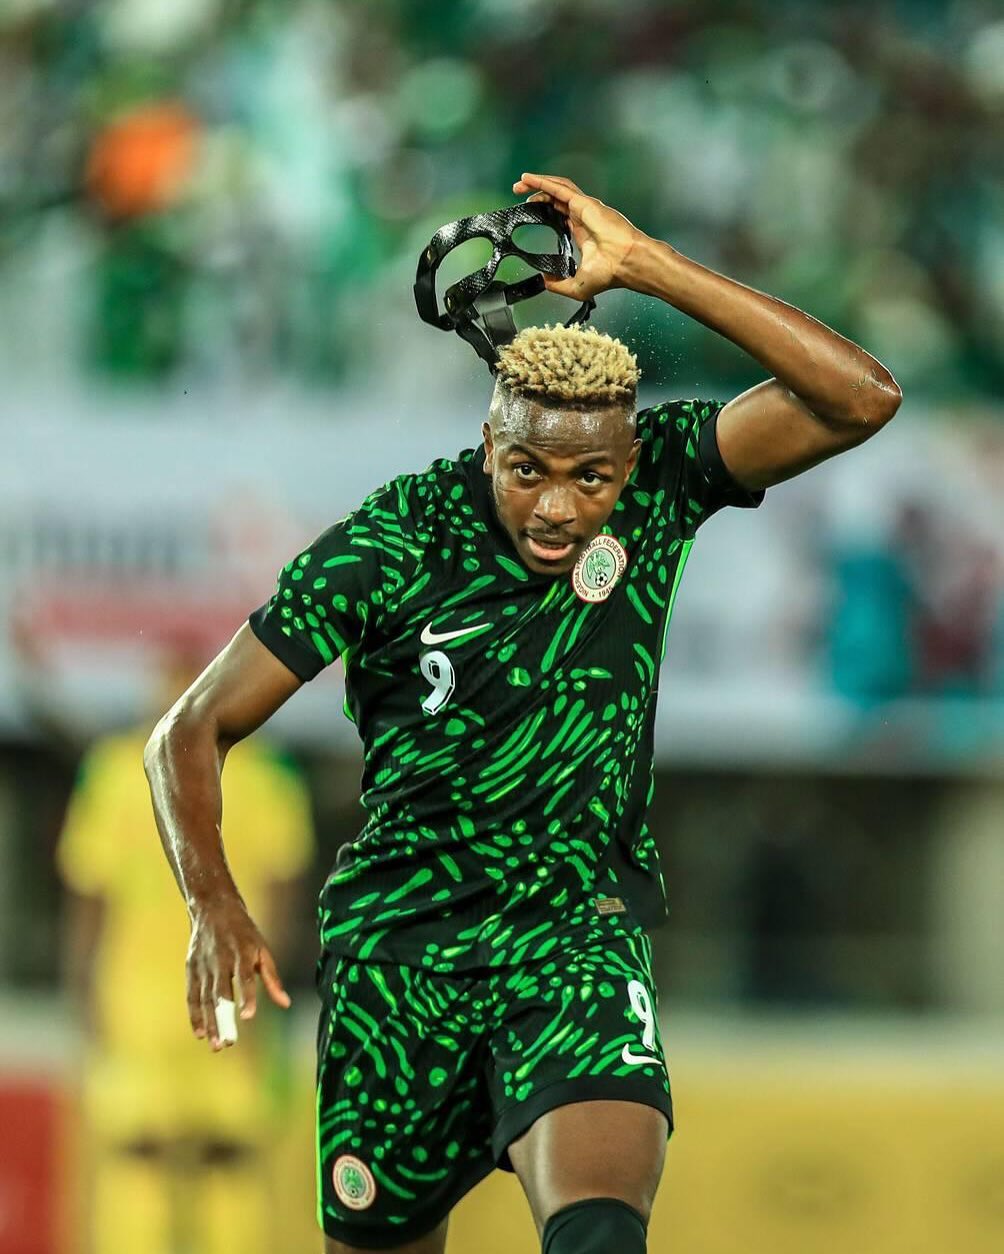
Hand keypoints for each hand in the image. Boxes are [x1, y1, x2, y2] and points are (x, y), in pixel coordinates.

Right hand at [186, 894, 290, 1050]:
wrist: (213, 908)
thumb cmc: (244, 933)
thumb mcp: (262, 949)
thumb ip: (272, 978)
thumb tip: (286, 1004)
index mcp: (242, 952)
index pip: (244, 977)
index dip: (246, 996)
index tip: (248, 1016)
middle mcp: (221, 959)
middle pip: (221, 992)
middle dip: (223, 1018)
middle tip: (228, 1043)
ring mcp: (204, 964)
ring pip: (205, 998)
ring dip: (209, 1022)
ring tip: (216, 1045)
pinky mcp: (191, 968)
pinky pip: (191, 995)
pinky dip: (194, 1014)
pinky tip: (199, 1033)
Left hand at [512, 172, 645, 299]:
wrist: (626, 263)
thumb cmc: (612, 273)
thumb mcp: (578, 286)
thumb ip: (559, 285)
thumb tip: (544, 281)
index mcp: (582, 232)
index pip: (559, 214)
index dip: (544, 209)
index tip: (529, 210)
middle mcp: (583, 216)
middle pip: (555, 198)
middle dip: (535, 192)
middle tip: (517, 192)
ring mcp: (584, 208)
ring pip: (557, 188)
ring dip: (537, 182)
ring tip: (520, 181)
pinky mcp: (584, 203)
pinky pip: (560, 188)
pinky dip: (544, 182)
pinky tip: (530, 179)